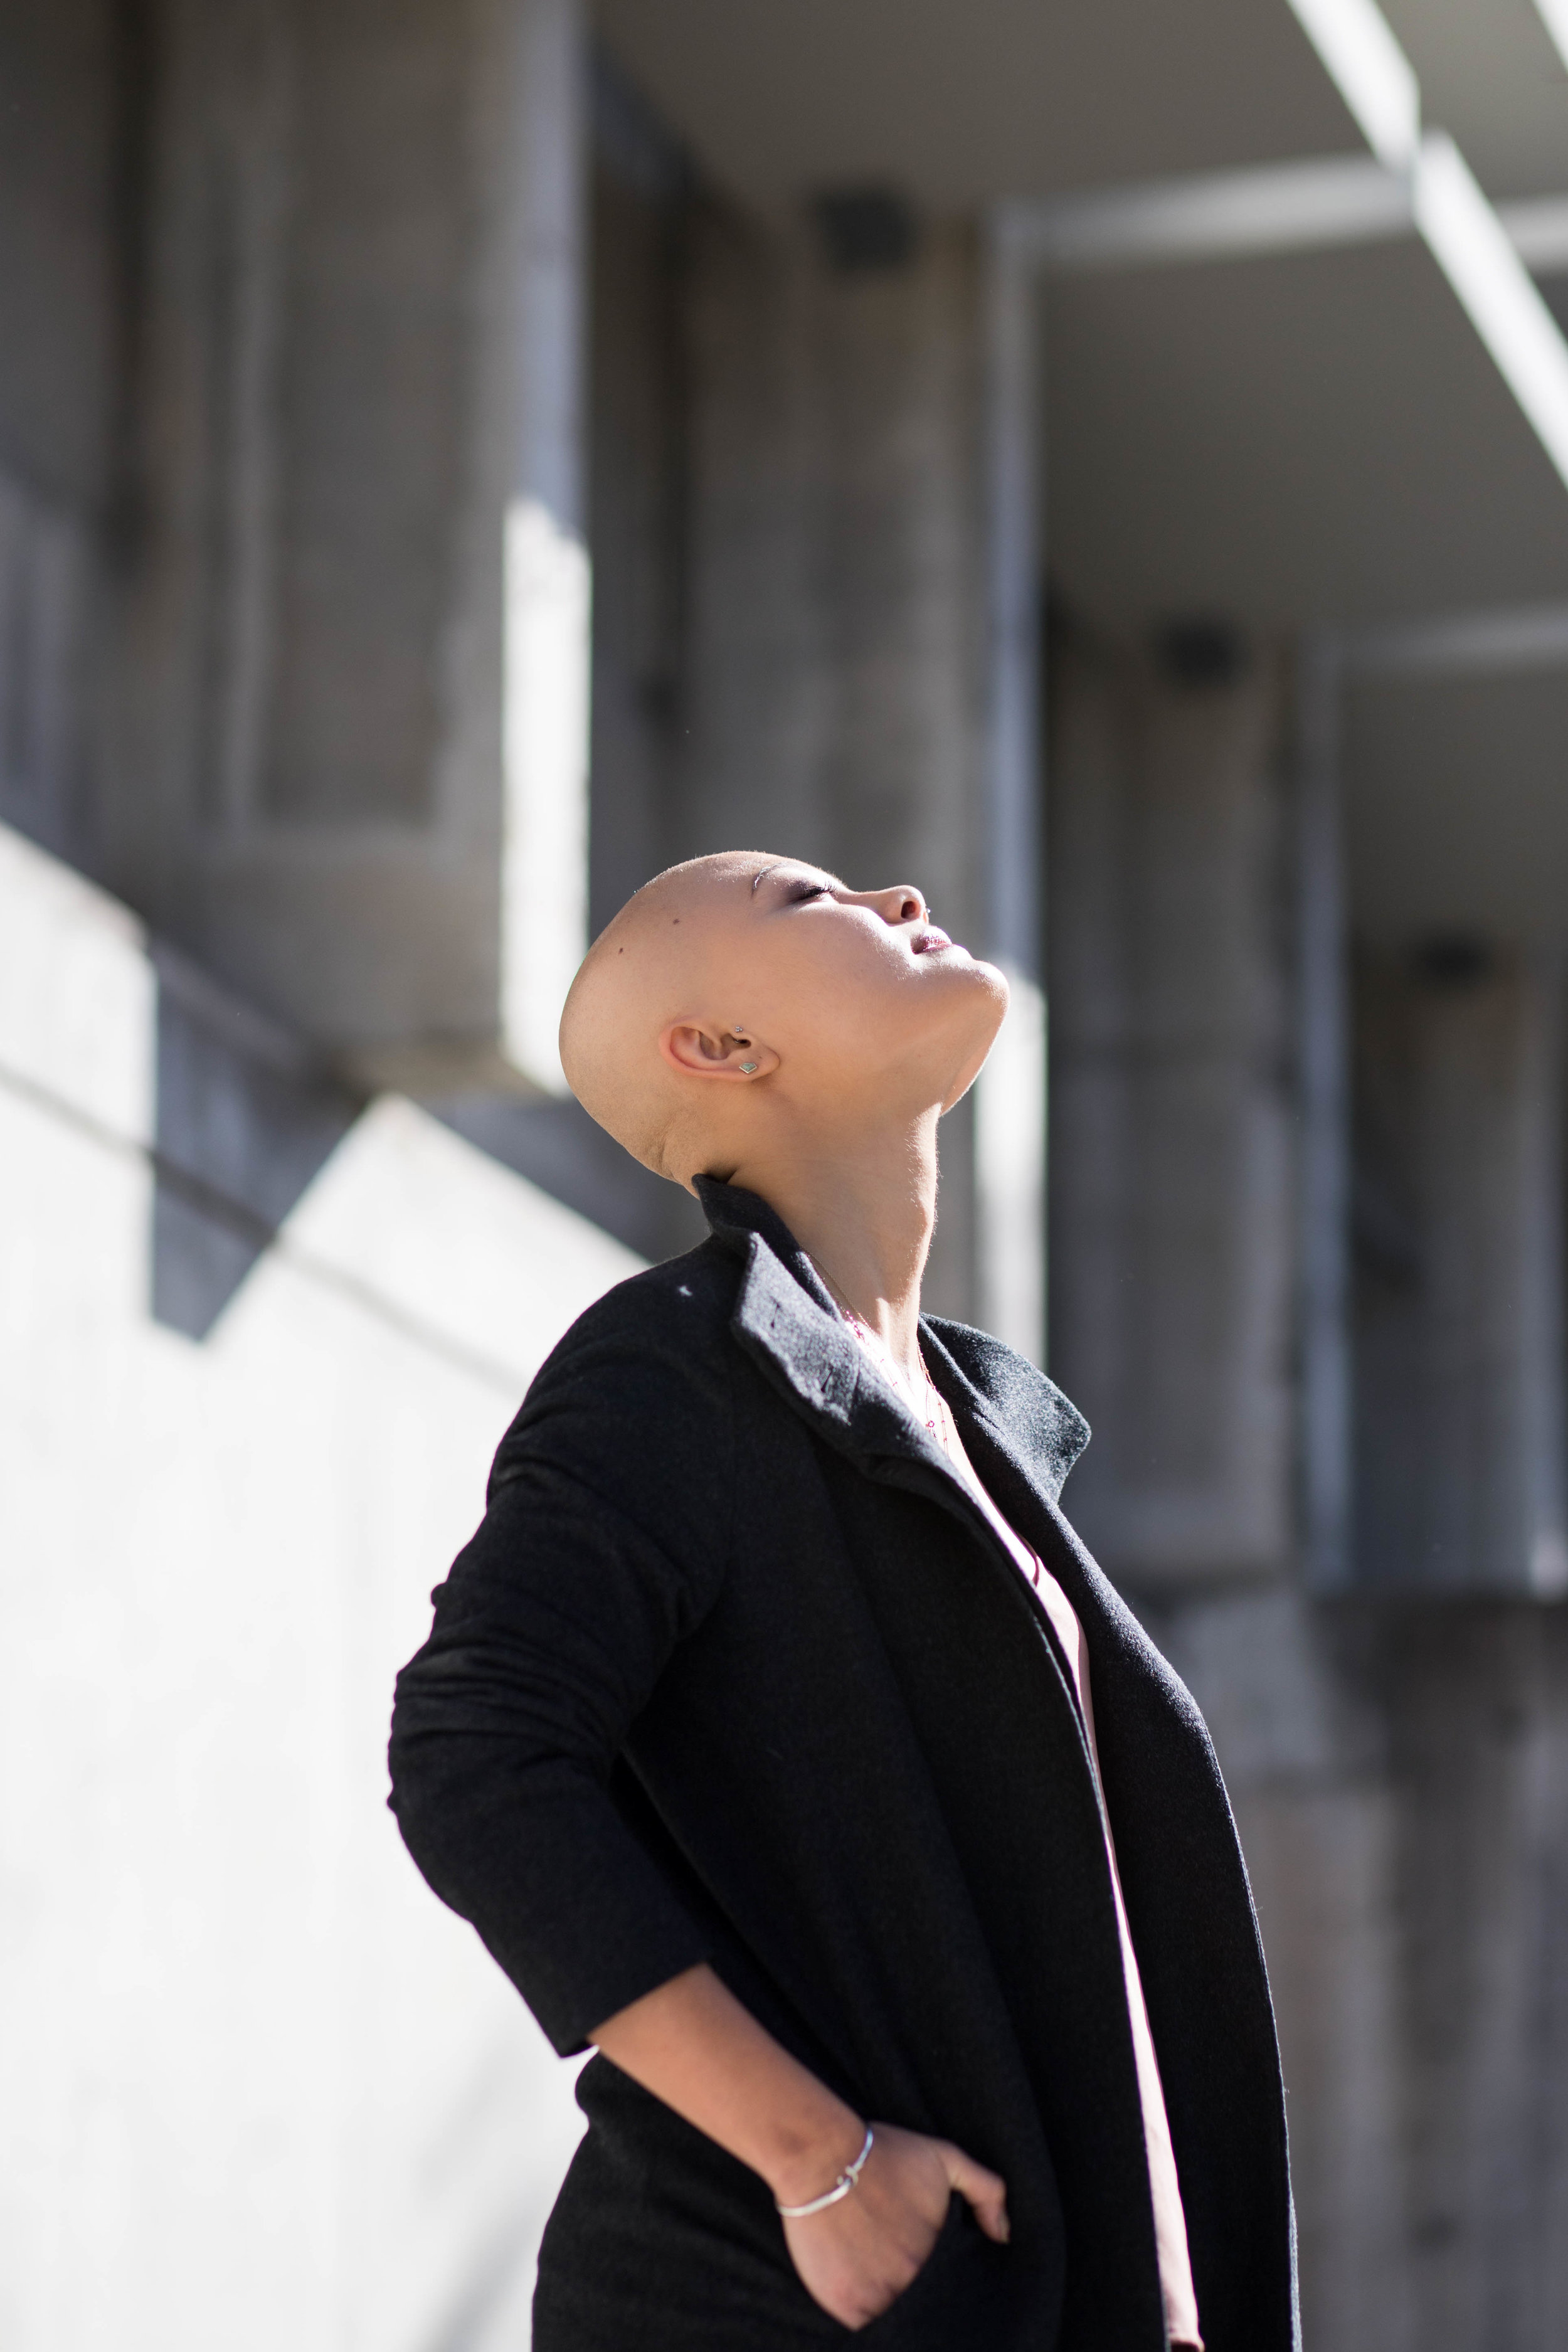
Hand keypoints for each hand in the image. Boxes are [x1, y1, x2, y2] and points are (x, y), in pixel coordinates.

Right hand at [779, 2122, 1008, 2330]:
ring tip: (879, 2280)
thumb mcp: (945, 2157)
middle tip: (899, 2273)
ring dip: (891, 2308)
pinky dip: (863, 2316)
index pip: (953, 2293)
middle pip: (924, 2309)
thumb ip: (985, 2190)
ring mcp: (878, 2297)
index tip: (933, 2277)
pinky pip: (863, 2328)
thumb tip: (1003, 2235)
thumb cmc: (883, 2156)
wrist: (822, 2156)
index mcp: (940, 2258)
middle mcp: (913, 2283)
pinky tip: (858, 2290)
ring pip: (895, 2321)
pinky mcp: (845, 2304)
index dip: (944, 2287)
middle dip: (919, 2297)